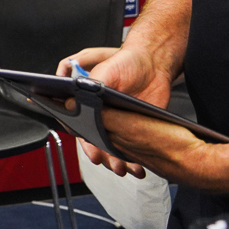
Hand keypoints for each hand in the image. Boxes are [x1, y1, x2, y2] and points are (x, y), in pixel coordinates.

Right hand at [57, 45, 168, 177]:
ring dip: (113, 159)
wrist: (155, 65)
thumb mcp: (106, 69)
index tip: (83, 139)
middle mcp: (98, 111)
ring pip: (110, 145)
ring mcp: (116, 120)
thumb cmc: (126, 61)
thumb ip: (90, 84)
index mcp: (84, 97)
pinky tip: (136, 165)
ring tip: (121, 167)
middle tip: (100, 157)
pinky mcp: (133, 127)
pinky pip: (129, 146)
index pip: (73, 117)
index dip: (75, 129)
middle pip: (91, 136)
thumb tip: (76, 101)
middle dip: (95, 150)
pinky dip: (131, 159)